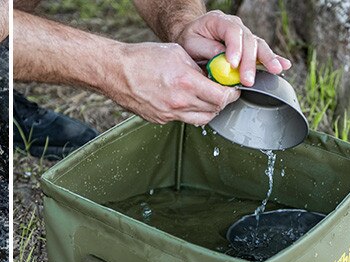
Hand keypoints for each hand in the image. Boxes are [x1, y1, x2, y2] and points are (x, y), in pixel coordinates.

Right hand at [104, 42, 239, 124]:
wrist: (116, 71)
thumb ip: (198, 67)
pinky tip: (185, 101)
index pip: (221, 97)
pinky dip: (189, 112)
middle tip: (222, 94)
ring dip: (208, 111)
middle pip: (214, 111)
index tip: (233, 90)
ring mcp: (168, 114)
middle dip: (222, 102)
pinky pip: (182, 119)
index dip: (232, 94)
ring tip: (206, 99)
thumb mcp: (177, 53)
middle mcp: (178, 102)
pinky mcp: (159, 119)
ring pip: (200, 120)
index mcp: (186, 83)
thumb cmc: (142, 59)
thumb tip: (211, 76)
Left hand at [173, 10, 290, 85]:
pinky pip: (262, 52)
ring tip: (275, 70)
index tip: (232, 64)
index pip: (232, 31)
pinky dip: (274, 59)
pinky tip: (284, 65)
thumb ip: (207, 49)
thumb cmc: (190, 40)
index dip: (235, 48)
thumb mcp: (191, 43)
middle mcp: (236, 26)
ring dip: (267, 60)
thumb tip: (223, 59)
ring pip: (259, 45)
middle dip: (249, 62)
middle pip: (249, 40)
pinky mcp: (249, 46)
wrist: (192, 37)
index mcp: (219, 20)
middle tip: (248, 79)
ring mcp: (245, 35)